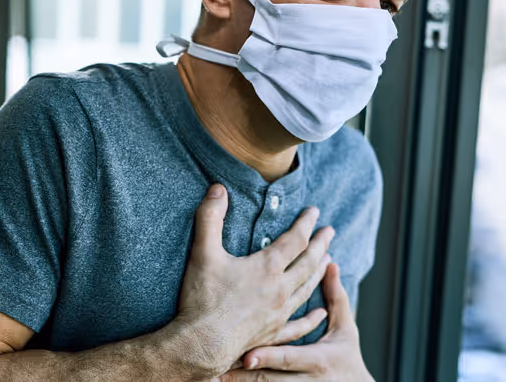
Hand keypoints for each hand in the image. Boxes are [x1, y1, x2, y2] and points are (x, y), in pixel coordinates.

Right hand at [171, 185, 334, 378]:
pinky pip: (299, 325)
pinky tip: (320, 314)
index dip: (305, 223)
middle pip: (308, 263)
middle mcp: (279, 290)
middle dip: (320, 245)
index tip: (315, 211)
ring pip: (307, 290)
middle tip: (331, 232)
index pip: (294, 240)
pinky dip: (312, 318)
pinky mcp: (273, 334)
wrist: (202, 344)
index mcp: (266, 268)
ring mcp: (279, 314)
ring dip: (319, 273)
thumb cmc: (203, 299)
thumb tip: (218, 189)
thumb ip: (210, 218)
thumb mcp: (203, 252)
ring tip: (328, 261)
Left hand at [221, 264, 372, 380]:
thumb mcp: (345, 329)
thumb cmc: (346, 356)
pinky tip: (219, 379)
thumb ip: (336, 297)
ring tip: (213, 376)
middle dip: (243, 377)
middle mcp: (303, 380)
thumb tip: (330, 263)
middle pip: (269, 380)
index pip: (289, 357)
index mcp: (317, 360)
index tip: (246, 356)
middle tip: (217, 369)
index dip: (268, 356)